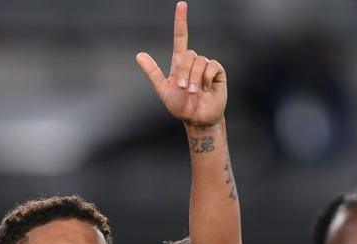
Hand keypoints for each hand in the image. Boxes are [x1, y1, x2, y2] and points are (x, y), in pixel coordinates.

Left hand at [136, 2, 226, 128]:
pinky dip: (206, 78)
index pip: (181, 38)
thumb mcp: (163, 90)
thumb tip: (139, 55)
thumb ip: (152, 72)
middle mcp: (194, 62)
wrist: (196, 119)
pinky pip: (211, 66)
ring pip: (199, 60)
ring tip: (194, 92)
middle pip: (189, 54)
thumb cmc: (180, 106)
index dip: (181, 22)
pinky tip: (206, 88)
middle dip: (184, 72)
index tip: (181, 5)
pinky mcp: (218, 72)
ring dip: (194, 78)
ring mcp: (206, 66)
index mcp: (180, 63)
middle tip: (184, 89)